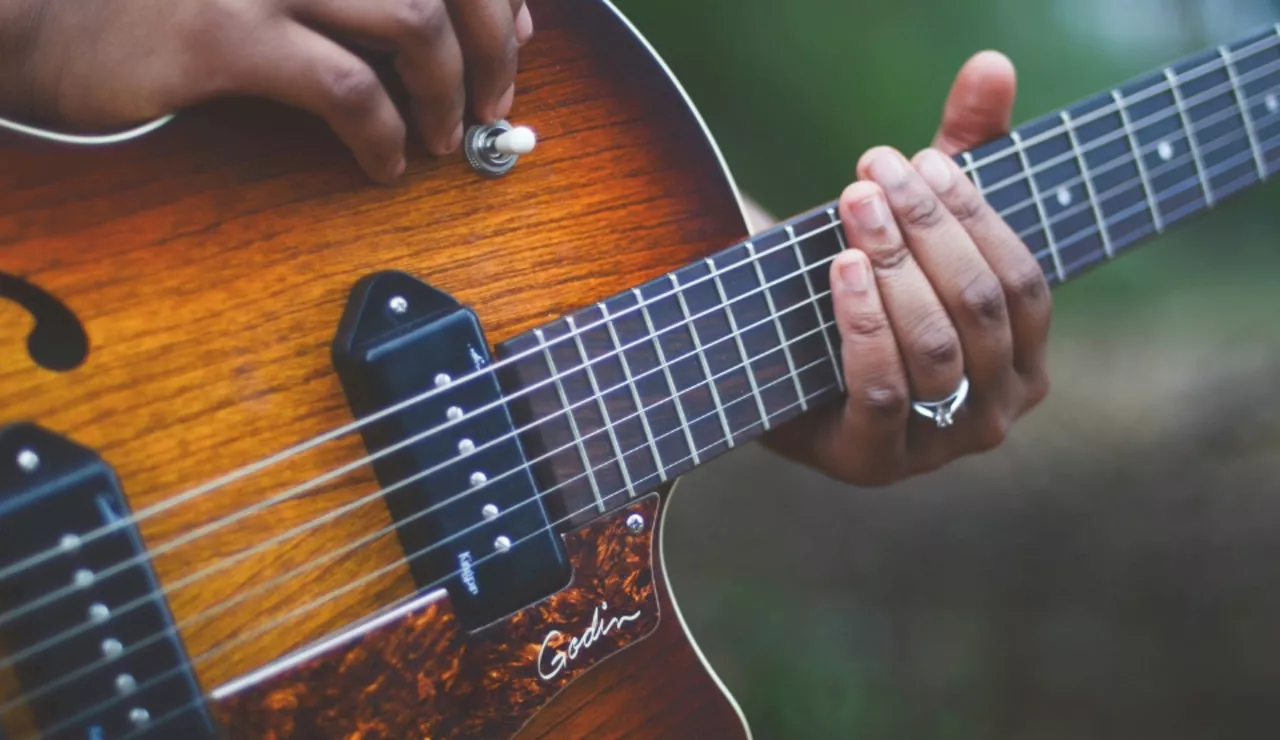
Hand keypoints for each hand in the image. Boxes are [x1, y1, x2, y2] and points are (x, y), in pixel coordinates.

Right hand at [0, 0, 533, 182]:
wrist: (29, 10)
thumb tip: (468, 18)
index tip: (512, 40)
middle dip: (493, 44)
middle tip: (495, 103)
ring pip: (413, 20)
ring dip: (449, 91)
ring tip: (444, 138)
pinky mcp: (223, 34)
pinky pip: (346, 88)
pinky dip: (385, 135)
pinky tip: (385, 166)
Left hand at [767, 51, 1051, 485]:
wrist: (778, 365)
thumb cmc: (867, 291)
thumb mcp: (918, 224)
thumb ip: (962, 149)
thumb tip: (991, 64)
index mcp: (1026, 357)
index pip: (1022, 280)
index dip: (975, 216)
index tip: (917, 162)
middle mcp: (998, 410)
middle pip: (979, 308)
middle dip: (926, 232)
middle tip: (871, 175)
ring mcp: (940, 444)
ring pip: (936, 348)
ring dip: (894, 268)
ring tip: (852, 208)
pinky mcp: (875, 462)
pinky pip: (883, 389)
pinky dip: (864, 322)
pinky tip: (842, 267)